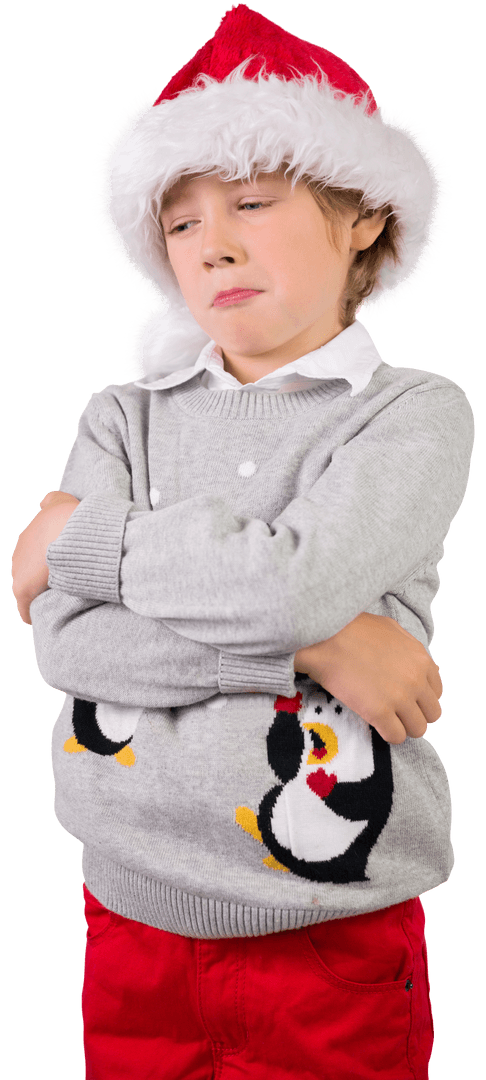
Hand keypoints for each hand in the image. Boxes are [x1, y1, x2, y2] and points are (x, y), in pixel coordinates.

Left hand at [11, 491, 79, 624]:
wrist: (73, 532)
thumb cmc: (73, 518)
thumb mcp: (62, 500)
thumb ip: (53, 500)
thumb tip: (44, 502)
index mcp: (29, 535)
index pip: (34, 552)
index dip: (48, 560)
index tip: (63, 565)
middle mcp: (19, 551)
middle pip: (27, 570)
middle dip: (41, 576)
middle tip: (62, 582)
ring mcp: (18, 570)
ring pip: (25, 587)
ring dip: (38, 593)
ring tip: (56, 599)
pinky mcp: (22, 589)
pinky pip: (24, 608)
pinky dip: (30, 613)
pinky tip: (39, 617)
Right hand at [294, 612, 442, 744]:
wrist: (326, 636)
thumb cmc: (351, 628)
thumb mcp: (390, 629)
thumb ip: (407, 649)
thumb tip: (410, 663)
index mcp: (420, 660)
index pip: (436, 693)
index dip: (420, 698)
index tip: (405, 699)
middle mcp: (416, 680)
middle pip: (431, 714)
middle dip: (415, 715)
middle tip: (396, 712)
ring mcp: (399, 697)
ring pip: (417, 729)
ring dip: (403, 727)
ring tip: (386, 720)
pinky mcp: (379, 712)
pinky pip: (396, 736)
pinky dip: (387, 734)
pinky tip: (375, 724)